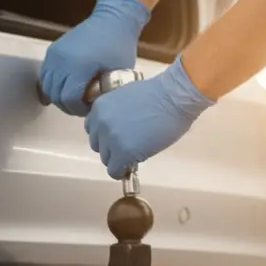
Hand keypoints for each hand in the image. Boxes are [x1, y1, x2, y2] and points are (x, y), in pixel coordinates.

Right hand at [39, 0, 149, 116]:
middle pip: (56, 95)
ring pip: (47, 87)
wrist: (112, 19)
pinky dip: (52, 85)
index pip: (69, 99)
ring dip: (58, 96)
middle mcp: (62, 61)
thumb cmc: (119, 45)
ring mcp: (55, 55)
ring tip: (73, 97)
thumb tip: (95, 107)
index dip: (78, 110)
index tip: (88, 109)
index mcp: (80, 66)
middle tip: (81, 107)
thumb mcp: (118, 73)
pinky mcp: (53, 50)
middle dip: (68, 106)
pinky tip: (63, 88)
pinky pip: (45, 74)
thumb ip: (104, 92)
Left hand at [85, 56, 215, 179]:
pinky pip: (115, 171)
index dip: (106, 135)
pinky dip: (122, 172)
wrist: (173, 97)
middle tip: (128, 145)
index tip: (118, 137)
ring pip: (106, 159)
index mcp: (99, 107)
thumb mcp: (125, 98)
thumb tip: (118, 129)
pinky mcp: (123, 153)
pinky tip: (132, 167)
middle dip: (111, 147)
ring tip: (135, 153)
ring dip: (118, 158)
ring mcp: (110, 139)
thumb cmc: (158, 93)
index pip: (92, 129)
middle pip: (98, 145)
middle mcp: (100, 124)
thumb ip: (115, 113)